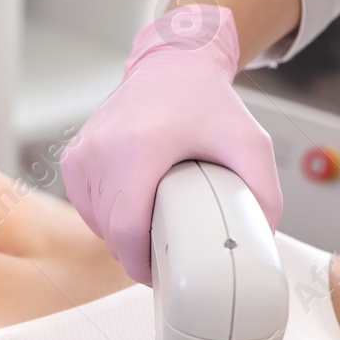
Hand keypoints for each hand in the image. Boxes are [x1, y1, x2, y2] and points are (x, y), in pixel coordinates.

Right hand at [59, 3, 281, 285]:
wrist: (174, 64)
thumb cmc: (206, 102)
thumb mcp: (250, 143)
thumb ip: (264, 193)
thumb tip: (261, 238)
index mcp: (140, 147)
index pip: (125, 228)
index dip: (140, 263)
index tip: (158, 274)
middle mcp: (103, 148)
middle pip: (110, 230)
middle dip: (136, 251)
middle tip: (166, 249)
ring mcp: (83, 152)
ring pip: (95, 222)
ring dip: (121, 234)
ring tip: (152, 221)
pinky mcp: (74, 156)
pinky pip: (84, 205)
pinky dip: (106, 215)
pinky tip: (131, 206)